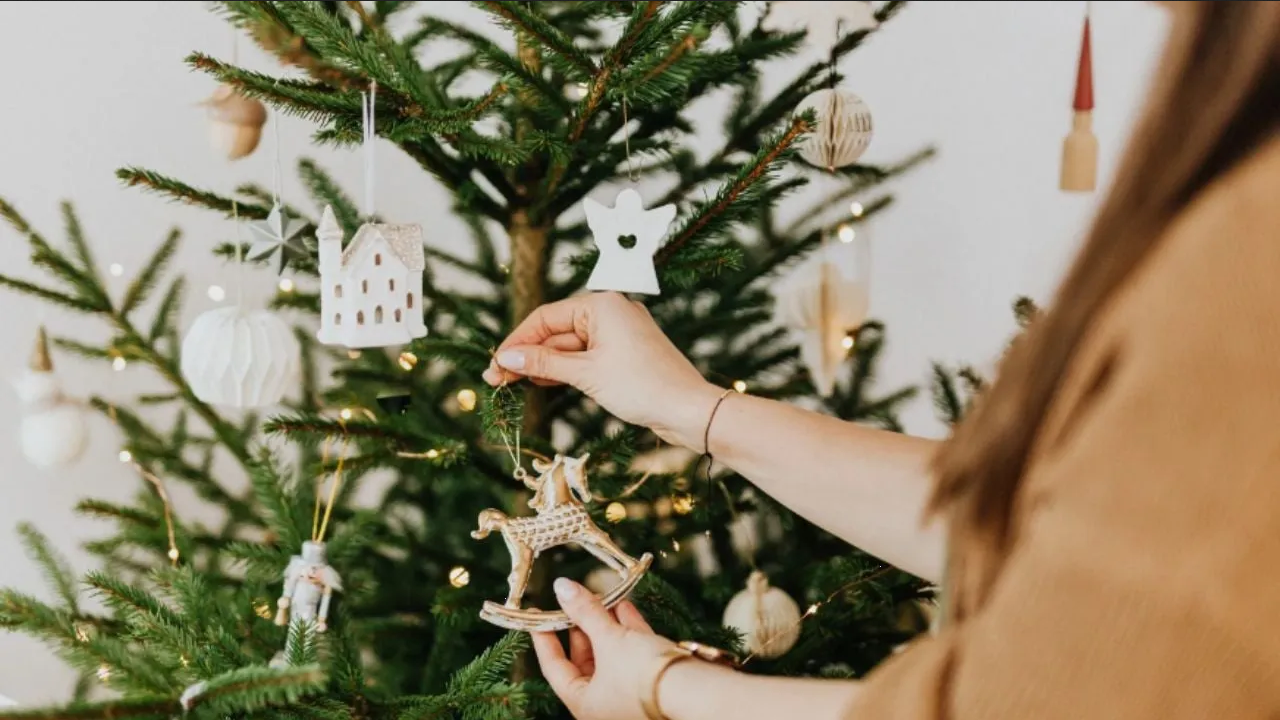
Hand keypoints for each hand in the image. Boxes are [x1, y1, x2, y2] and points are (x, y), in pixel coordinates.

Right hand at [482, 293, 721, 449]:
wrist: (689, 410)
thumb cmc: (642, 386)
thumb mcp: (586, 374)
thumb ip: (543, 364)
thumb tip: (505, 359)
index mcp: (602, 304)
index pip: (546, 317)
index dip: (516, 341)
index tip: (494, 365)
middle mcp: (610, 312)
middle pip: (555, 332)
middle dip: (525, 356)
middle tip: (495, 381)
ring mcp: (618, 334)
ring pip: (568, 347)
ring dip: (541, 366)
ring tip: (510, 386)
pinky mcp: (623, 355)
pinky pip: (584, 358)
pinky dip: (563, 370)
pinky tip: (540, 384)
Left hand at [532, 578, 674, 719]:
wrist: (695, 692)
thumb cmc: (644, 675)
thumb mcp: (609, 639)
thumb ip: (584, 612)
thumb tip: (562, 586)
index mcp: (584, 704)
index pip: (554, 668)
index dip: (545, 638)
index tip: (539, 615)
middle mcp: (604, 705)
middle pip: (584, 660)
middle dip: (582, 626)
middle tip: (576, 599)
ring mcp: (629, 695)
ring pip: (610, 655)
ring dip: (605, 624)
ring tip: (600, 597)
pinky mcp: (652, 683)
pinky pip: (632, 655)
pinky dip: (627, 632)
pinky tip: (624, 607)